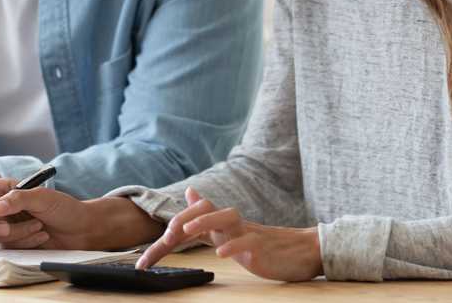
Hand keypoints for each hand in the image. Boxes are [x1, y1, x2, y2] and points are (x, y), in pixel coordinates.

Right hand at [0, 178, 163, 249]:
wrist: (81, 230)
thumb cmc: (64, 208)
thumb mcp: (43, 197)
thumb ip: (18, 200)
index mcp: (3, 190)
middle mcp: (0, 207)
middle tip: (6, 228)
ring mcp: (4, 226)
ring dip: (16, 234)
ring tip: (39, 226)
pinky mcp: (12, 243)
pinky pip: (7, 247)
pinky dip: (24, 242)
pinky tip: (40, 236)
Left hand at [136, 187, 321, 281]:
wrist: (305, 251)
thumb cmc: (267, 245)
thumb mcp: (232, 232)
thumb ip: (210, 217)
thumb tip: (191, 192)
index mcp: (223, 225)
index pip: (191, 221)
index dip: (168, 236)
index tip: (146, 259)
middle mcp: (233, 225)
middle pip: (205, 210)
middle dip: (181, 221)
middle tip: (164, 237)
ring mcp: (248, 233)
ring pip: (226, 217)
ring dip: (205, 221)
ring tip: (186, 230)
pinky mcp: (263, 246)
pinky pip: (247, 241)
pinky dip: (234, 245)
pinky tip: (221, 253)